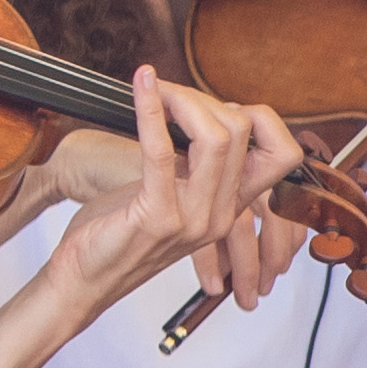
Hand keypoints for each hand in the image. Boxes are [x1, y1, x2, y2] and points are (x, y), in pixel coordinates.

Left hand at [48, 77, 302, 323]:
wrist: (86, 279)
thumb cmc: (119, 234)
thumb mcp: (170, 195)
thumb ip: (193, 165)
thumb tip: (200, 112)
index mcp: (229, 208)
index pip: (281, 154)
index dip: (256, 117)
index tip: (212, 107)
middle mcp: (219, 214)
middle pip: (241, 133)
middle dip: (202, 99)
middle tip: (169, 94)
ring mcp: (193, 219)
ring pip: (215, 138)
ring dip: (182, 101)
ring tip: (155, 91)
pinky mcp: (158, 217)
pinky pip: (161, 151)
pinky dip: (151, 110)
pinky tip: (141, 89)